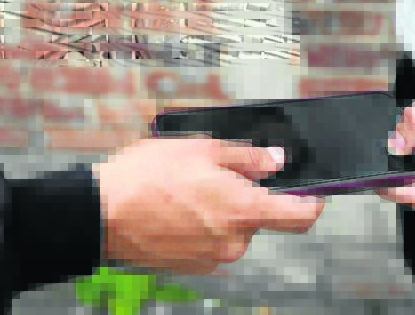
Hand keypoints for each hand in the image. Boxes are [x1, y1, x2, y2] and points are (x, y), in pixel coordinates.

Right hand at [92, 135, 324, 274]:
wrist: (100, 213)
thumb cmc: (147, 177)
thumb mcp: (203, 149)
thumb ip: (248, 158)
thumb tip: (275, 161)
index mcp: (243, 210)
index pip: (300, 216)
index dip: (312, 203)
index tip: (313, 193)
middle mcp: (234, 241)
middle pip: (260, 218)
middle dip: (247, 197)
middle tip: (217, 175)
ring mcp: (212, 257)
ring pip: (234, 228)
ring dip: (223, 210)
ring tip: (190, 190)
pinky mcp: (193, 265)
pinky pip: (213, 241)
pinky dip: (206, 225)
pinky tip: (180, 208)